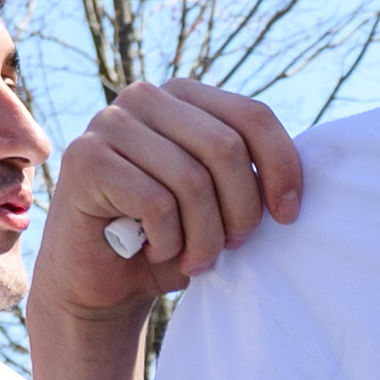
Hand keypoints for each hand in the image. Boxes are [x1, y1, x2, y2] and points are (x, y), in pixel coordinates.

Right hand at [40, 83, 305, 325]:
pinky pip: (155, 203)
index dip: (281, 168)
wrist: (104, 284)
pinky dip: (168, 241)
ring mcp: (109, 123)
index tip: (288, 216)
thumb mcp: (221, 201)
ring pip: (191, 180)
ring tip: (197, 260)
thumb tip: (296, 181)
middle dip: (241, 211)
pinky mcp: (84, 159)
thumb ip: (248, 173)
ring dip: (205, 237)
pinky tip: (156, 251)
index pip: (253, 116)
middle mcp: (144, 97)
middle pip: (225, 147)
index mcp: (184, 96)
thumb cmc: (170, 240)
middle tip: (233, 247)